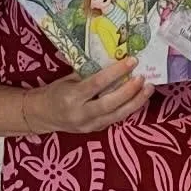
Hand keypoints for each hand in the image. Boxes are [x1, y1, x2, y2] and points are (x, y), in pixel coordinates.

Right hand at [24, 58, 152, 134]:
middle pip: (110, 103)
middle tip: (143, 78)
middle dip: (129, 91)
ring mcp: (88, 125)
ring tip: (148, 89)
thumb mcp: (68, 79)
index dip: (116, 72)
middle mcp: (80, 113)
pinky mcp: (94, 130)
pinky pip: (115, 119)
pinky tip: (139, 99)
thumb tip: (114, 59)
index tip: (132, 61)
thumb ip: (89, 73)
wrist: (42, 115)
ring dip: (135, 102)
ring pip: (117, 115)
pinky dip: (129, 109)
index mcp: (72, 97)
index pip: (97, 84)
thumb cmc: (56, 92)